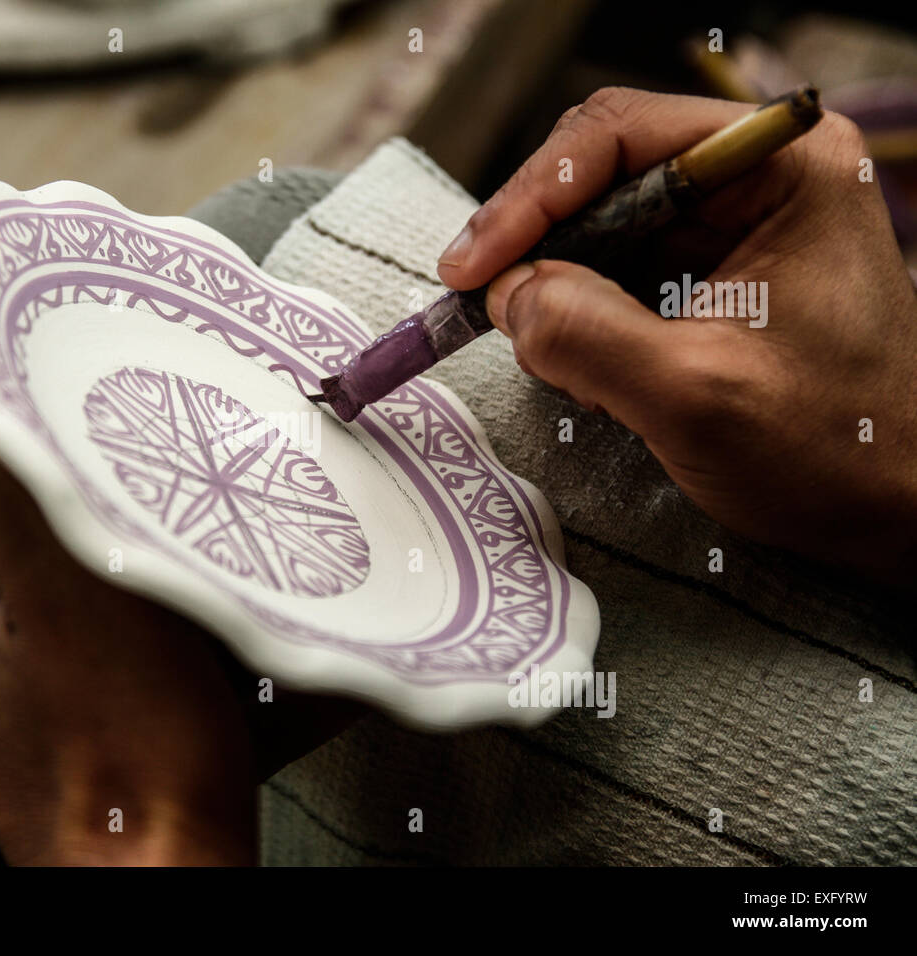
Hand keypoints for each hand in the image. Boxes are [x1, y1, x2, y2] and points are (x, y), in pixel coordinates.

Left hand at [0, 419, 358, 864]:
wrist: (152, 882)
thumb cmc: (128, 756)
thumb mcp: (72, 606)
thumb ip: (13, 507)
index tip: (62, 366)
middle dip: (49, 458)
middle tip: (123, 430)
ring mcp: (9, 687)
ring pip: (34, 568)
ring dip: (80, 526)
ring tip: (149, 505)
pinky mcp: (57, 722)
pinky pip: (67, 625)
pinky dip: (101, 589)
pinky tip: (156, 603)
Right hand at [437, 87, 916, 582]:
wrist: (892, 508)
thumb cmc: (831, 450)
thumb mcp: (694, 396)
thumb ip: (587, 336)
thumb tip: (506, 294)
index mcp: (781, 168)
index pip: (619, 136)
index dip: (530, 197)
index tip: (471, 268)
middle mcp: (759, 177)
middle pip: (602, 170)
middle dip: (536, 238)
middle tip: (480, 299)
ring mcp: (737, 224)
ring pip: (601, 222)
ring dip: (556, 282)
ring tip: (547, 350)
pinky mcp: (715, 271)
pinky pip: (619, 267)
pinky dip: (580, 311)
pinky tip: (582, 364)